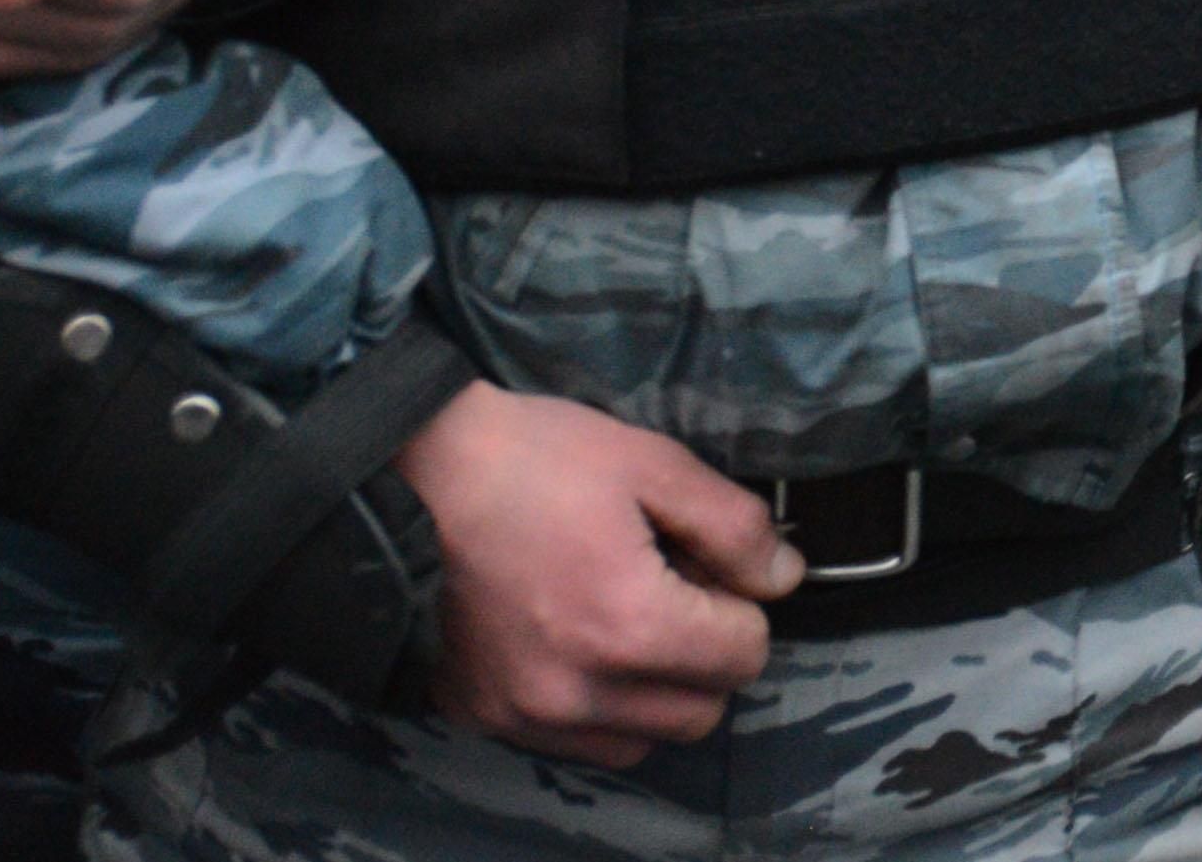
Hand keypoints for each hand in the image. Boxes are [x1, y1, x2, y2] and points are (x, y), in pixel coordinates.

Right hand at [397, 382, 795, 763]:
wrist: (416, 476)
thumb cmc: (538, 460)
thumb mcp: (656, 466)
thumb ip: (735, 528)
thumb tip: (785, 578)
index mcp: (630, 628)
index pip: (745, 655)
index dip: (739, 603)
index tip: (703, 568)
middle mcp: (578, 691)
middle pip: (702, 710)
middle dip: (706, 655)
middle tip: (669, 592)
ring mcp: (527, 714)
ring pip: (643, 739)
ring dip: (654, 692)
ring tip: (620, 619)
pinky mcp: (485, 716)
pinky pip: (574, 741)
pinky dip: (594, 707)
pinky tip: (573, 642)